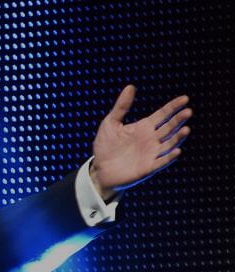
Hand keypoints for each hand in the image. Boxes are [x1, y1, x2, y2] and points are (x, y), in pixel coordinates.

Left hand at [90, 85, 191, 200]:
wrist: (99, 170)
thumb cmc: (105, 146)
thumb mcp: (110, 123)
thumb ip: (121, 106)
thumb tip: (130, 86)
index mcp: (144, 127)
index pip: (163, 114)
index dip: (174, 107)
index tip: (185, 99)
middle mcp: (151, 139)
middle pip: (169, 127)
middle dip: (179, 119)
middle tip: (188, 111)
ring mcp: (151, 153)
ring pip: (170, 143)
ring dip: (178, 137)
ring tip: (186, 129)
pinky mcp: (148, 167)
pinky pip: (162, 162)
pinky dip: (169, 157)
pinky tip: (177, 151)